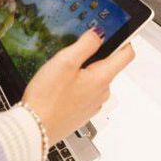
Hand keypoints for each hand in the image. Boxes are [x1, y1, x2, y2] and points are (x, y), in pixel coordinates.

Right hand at [22, 29, 135, 144]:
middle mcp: (102, 92)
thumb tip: (99, 33)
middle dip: (95, 55)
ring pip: (95, 79)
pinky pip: (85, 91)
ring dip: (83, 71)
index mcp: (102, 78)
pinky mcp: (82, 111)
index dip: (124, 39)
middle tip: (72, 52)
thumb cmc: (47, 98)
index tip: (113, 32)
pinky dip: (76, 85)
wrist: (34, 129)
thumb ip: (86, 44)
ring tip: (61, 71)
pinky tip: (59, 87)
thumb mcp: (65, 61)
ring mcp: (93, 103)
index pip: (127, 54)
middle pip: (108, 65)